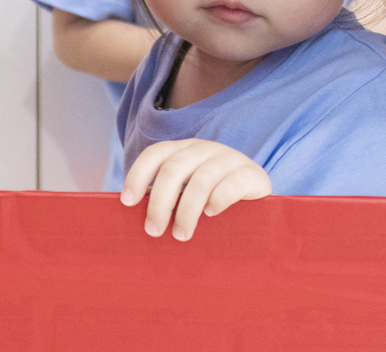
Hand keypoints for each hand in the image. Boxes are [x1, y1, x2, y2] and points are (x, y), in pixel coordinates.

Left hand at [119, 139, 271, 240]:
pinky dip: (218, 200)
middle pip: (173, 169)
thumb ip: (166, 200)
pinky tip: (211, 215)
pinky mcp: (251, 174)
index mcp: (183, 151)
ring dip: (187, 211)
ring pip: (200, 180)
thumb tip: (131, 226)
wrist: (258, 198)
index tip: (127, 202)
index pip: (155, 154)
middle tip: (154, 231)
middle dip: (160, 202)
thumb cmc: (212, 201)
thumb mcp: (186, 194)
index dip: (138, 175)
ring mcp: (229, 158)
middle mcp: (204, 149)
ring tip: (181, 235)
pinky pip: (231, 184)